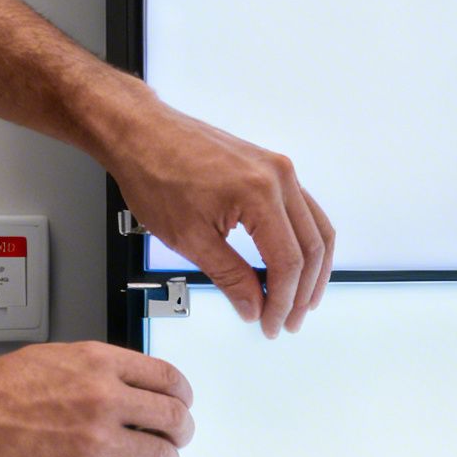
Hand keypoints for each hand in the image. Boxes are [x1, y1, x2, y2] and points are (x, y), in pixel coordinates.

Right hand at [0, 342, 195, 456]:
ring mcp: (96, 439)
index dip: (182, 395)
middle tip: (176, 438)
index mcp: (100, 364)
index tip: (182, 404)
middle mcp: (104, 399)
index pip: (168, 378)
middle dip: (181, 432)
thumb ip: (100, 371)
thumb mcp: (59, 358)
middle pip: (174, 418)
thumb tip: (131, 386)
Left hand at [104, 97, 334, 339]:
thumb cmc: (154, 171)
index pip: (288, 262)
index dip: (282, 302)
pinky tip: (295, 262)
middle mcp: (278, 177)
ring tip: (300, 299)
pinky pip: (304, 211)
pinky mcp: (271, 168)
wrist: (139, 133)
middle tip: (288, 320)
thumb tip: (254, 306)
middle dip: (302, 292)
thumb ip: (230, 277)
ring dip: (312, 269)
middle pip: (312, 247)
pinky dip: (304, 242)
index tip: (271, 324)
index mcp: (260, 194)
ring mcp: (278, 169)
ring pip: (317, 228)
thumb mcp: (190, 238)